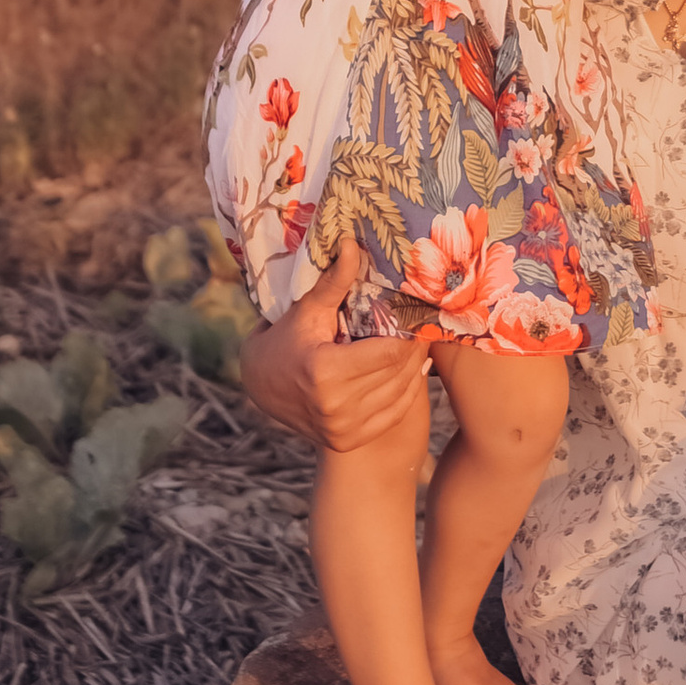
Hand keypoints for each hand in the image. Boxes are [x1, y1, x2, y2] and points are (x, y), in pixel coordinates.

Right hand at [238, 265, 431, 458]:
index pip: (389, 351)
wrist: (260, 390)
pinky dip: (405, 391)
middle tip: (425, 325)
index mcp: (324, 372)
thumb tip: (351, 243)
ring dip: (413, 368)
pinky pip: (393, 414)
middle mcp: (335, 406)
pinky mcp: (348, 441)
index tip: (419, 313)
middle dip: (414, 347)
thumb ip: (334, 282)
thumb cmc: (285, 342)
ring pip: (401, 393)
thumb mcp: (307, 311)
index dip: (409, 331)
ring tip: (418, 344)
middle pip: (399, 372)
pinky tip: (409, 371)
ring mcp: (342, 429)